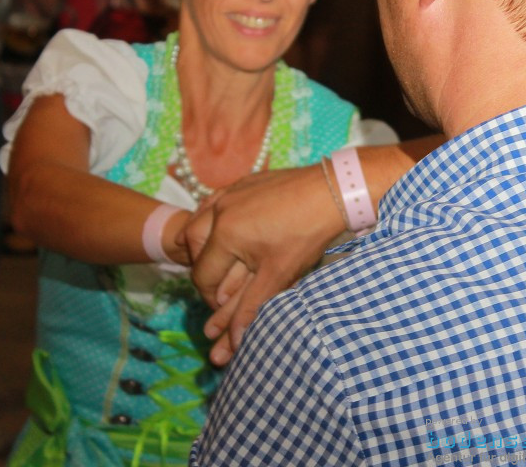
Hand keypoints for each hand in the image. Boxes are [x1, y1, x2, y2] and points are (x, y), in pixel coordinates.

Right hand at [182, 166, 348, 364]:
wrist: (333, 191)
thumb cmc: (306, 236)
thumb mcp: (278, 275)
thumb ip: (250, 307)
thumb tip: (232, 342)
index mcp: (225, 234)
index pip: (202, 276)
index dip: (210, 298)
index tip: (223, 309)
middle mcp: (220, 210)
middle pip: (193, 247)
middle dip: (203, 269)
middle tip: (215, 286)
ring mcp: (230, 193)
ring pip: (199, 220)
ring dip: (201, 242)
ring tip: (212, 259)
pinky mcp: (242, 182)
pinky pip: (214, 202)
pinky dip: (211, 218)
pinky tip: (221, 227)